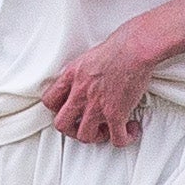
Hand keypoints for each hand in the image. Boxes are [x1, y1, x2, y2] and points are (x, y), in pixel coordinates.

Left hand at [39, 30, 161, 145]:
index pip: (50, 100)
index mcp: (71, 77)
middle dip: (72, 129)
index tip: (68, 109)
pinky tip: (130, 130)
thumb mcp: (88, 56)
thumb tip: (87, 77)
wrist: (135, 48)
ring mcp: (97, 106)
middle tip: (84, 126)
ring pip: (85, 137)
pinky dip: (125, 138)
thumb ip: (82, 72)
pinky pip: (117, 138)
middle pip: (61, 124)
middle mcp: (80, 94)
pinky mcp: (116, 114)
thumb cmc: (118, 46)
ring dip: (96, 136)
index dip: (57, 109)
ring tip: (107, 129)